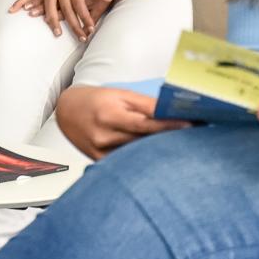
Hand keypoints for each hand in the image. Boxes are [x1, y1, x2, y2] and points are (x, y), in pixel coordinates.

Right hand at [10, 0, 110, 40]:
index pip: (79, 3)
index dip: (85, 17)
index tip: (91, 28)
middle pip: (66, 9)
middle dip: (74, 25)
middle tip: (80, 38)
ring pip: (49, 6)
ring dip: (52, 21)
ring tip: (56, 33)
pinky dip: (21, 1)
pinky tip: (13, 10)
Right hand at [55, 86, 190, 158]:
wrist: (67, 111)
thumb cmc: (96, 101)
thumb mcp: (121, 95)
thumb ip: (147, 105)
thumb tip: (173, 110)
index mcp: (109, 115)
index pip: (145, 124)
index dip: (168, 126)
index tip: (190, 126)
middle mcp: (104, 136)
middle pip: (143, 142)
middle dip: (167, 139)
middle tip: (191, 137)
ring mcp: (101, 152)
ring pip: (137, 155)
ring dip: (156, 151)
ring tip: (174, 146)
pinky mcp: (101, 162)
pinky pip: (126, 163)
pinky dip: (141, 159)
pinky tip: (153, 156)